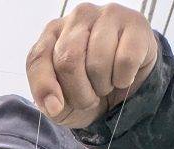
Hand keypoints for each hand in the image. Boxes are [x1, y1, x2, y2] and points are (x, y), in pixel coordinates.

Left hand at [27, 4, 157, 128]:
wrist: (126, 87)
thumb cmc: (89, 88)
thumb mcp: (62, 101)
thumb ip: (48, 100)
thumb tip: (54, 105)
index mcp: (53, 32)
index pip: (38, 58)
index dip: (45, 87)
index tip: (56, 107)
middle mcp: (79, 16)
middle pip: (68, 61)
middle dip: (79, 92)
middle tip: (89, 98)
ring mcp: (108, 15)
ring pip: (98, 62)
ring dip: (103, 86)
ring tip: (106, 83)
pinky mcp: (135, 23)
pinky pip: (125, 61)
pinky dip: (124, 78)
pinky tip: (124, 75)